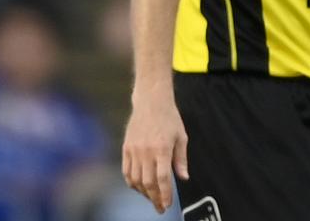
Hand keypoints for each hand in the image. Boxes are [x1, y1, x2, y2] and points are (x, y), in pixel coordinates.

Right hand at [121, 91, 188, 213]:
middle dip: (154, 198)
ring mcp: (134, 151)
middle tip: (160, 207)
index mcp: (162, 148)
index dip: (164, 194)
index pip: (162, 178)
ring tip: (152, 198)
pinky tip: (139, 187)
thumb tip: (183, 177)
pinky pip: (126, 171)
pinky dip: (132, 183)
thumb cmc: (169, 118)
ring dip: (143, 192)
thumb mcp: (181, 137)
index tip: (167, 204)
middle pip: (148, 182)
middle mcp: (146, 151)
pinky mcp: (126, 148)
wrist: (151, 102)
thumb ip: (181, 159)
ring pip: (135, 180)